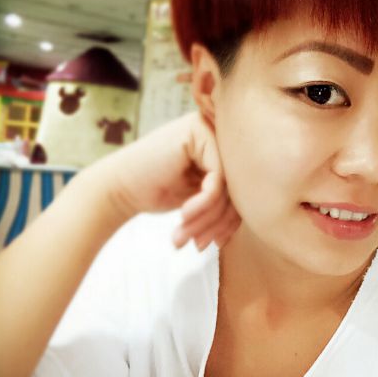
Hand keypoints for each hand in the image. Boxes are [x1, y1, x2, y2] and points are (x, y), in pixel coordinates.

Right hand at [99, 111, 240, 250]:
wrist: (116, 190)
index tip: (213, 244)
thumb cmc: (157, 193)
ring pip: (229, 186)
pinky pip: (217, 180)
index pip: (242, 189)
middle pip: (238, 187)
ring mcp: (208, 129)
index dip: (230, 222)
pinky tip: (183, 217)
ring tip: (187, 239)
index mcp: (222, 148)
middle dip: (218, 224)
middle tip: (200, 246)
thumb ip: (228, 200)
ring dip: (208, 220)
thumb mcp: (200, 199)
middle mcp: (218, 134)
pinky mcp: (197, 134)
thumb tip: (261, 214)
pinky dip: (202, 206)